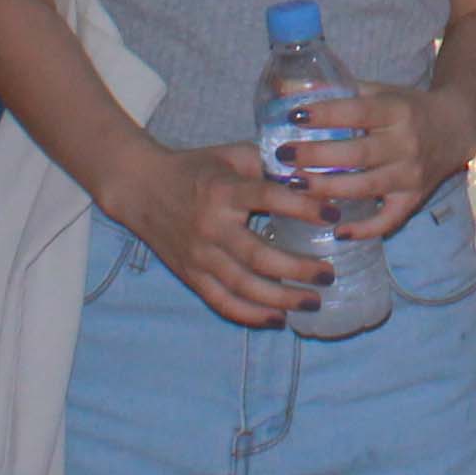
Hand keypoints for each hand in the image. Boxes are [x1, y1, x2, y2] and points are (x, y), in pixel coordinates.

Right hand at [119, 140, 335, 327]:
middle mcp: (211, 227)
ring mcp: (199, 256)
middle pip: (258, 256)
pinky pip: (222, 302)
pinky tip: (278, 319)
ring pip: (243, 286)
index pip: (268, 198)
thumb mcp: (231, 155)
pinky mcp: (191, 276)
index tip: (334, 214)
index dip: (303, 208)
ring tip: (312, 301)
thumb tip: (312, 181)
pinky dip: (250, 315)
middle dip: (298, 269)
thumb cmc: (196, 168)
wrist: (141, 188)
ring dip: (281, 298)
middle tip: (328, 274)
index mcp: (223, 191)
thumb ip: (268, 165)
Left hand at [271, 85, 465, 239]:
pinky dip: (364, 229)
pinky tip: (337, 230)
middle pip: (358, 153)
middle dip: (317, 155)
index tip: (294, 116)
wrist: (455, 128)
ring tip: (295, 185)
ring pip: (366, 187)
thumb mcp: (381, 91)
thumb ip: (341, 92)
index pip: (358, 112)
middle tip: (283, 155)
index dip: (326, 114)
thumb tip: (287, 89)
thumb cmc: (408, 107)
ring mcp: (411, 174)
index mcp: (397, 110)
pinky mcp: (414, 199)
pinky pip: (388, 220)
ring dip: (328, 189)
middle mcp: (407, 143)